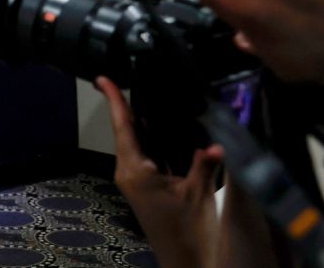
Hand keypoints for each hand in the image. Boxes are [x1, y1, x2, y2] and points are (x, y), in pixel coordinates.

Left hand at [96, 77, 221, 267]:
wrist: (187, 264)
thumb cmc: (187, 231)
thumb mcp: (198, 195)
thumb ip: (205, 165)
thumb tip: (220, 141)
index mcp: (134, 170)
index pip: (123, 126)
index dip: (115, 100)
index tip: (103, 78)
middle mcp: (130, 171)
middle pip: (130, 130)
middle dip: (132, 103)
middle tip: (138, 74)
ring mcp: (138, 179)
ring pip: (141, 141)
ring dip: (147, 120)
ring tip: (155, 90)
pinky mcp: (150, 186)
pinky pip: (150, 154)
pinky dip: (158, 137)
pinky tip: (170, 123)